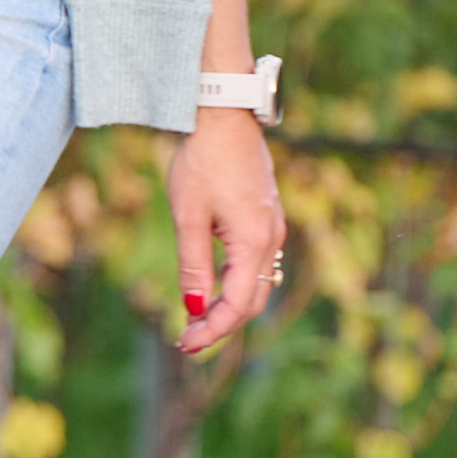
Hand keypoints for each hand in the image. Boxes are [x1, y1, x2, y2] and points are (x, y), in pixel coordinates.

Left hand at [168, 110, 284, 356]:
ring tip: (194, 319)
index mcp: (254, 242)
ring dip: (228, 306)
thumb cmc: (202, 161)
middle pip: (252, 302)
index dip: (211, 330)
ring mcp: (272, 228)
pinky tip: (210, 287)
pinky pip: (256, 264)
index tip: (183, 343)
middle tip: (186, 339)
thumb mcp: (187, 217)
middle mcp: (271, 239)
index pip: (238, 305)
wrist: (223, 114)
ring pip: (256, 284)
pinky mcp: (266, 218)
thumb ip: (192, 266)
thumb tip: (193, 308)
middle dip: (220, 325)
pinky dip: (235, 284)